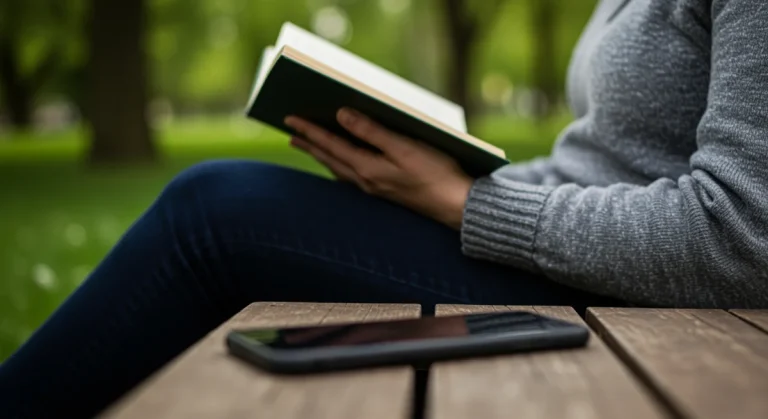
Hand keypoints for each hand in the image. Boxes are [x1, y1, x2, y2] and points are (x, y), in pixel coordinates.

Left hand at [284, 108, 472, 229]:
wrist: (456, 206)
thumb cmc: (435, 173)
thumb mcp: (404, 147)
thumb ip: (371, 131)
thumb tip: (341, 115)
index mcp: (367, 168)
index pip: (330, 145)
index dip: (309, 130)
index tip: (289, 119)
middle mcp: (366, 181)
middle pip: (330, 159)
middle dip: (310, 144)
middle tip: (291, 132)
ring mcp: (375, 189)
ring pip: (339, 169)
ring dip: (323, 156)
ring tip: (310, 146)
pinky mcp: (385, 192)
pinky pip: (352, 177)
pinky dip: (340, 166)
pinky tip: (341, 168)